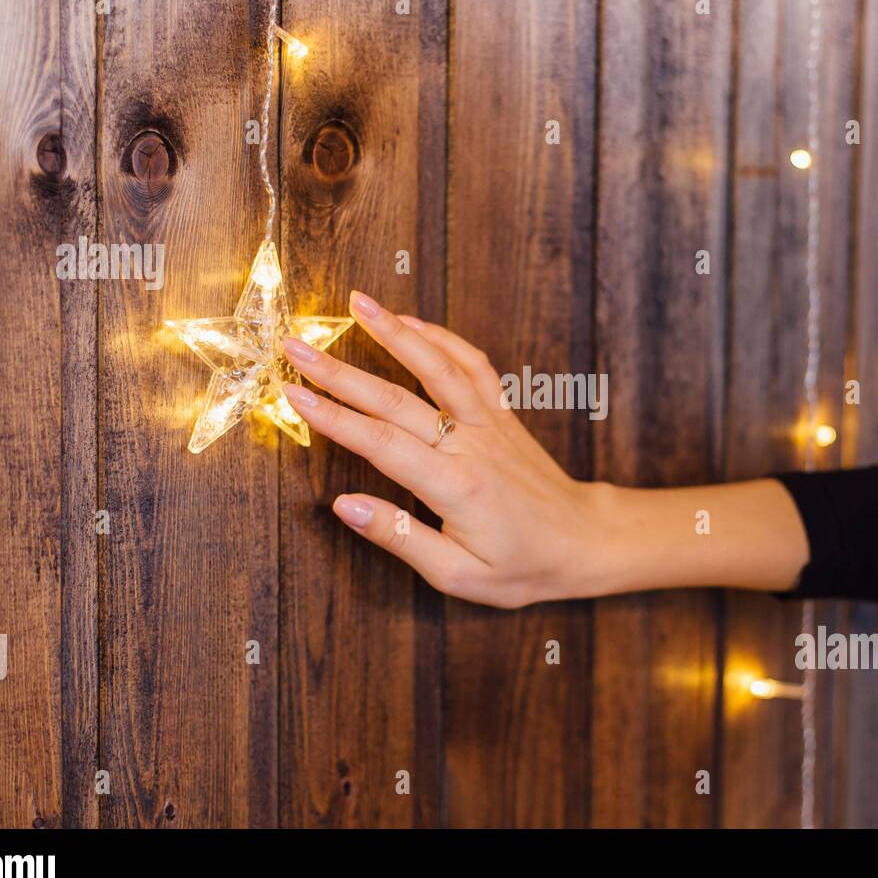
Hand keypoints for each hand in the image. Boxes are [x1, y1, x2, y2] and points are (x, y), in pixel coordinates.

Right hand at [280, 290, 611, 607]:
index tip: (292, 394)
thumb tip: (343, 506)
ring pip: (439, 366)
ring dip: (396, 331)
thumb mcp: (458, 576)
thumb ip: (400, 537)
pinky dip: (442, 338)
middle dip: (340, 371)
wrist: (584, 542)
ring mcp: (490, 423)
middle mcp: (472, 445)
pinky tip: (411, 320)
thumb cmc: (520, 567)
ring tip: (357, 301)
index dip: (333, 417)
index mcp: (456, 488)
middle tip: (295, 345)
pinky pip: (473, 365)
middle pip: (396, 398)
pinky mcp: (502, 413)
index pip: (382, 444)